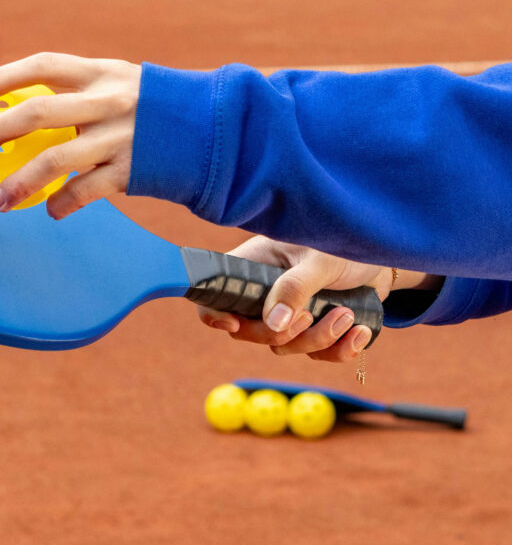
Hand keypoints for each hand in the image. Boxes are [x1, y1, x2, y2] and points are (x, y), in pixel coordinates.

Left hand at [0, 52, 140, 218]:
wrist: (211, 134)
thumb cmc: (154, 112)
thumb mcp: (123, 86)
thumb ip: (84, 94)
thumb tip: (32, 113)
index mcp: (102, 74)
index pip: (44, 65)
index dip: (6, 76)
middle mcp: (108, 101)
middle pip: (39, 111)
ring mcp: (120, 137)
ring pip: (56, 159)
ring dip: (19, 181)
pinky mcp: (131, 170)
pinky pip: (85, 192)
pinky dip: (62, 204)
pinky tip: (49, 212)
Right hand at [197, 236, 396, 361]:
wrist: (386, 257)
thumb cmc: (346, 245)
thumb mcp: (320, 261)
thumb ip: (296, 288)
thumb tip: (274, 324)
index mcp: (255, 266)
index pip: (218, 293)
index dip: (213, 313)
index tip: (234, 323)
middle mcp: (266, 292)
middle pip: (248, 331)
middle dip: (281, 334)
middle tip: (309, 317)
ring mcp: (289, 313)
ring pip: (284, 346)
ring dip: (317, 339)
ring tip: (348, 316)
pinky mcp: (315, 328)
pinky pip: (317, 355)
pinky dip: (340, 350)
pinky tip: (361, 331)